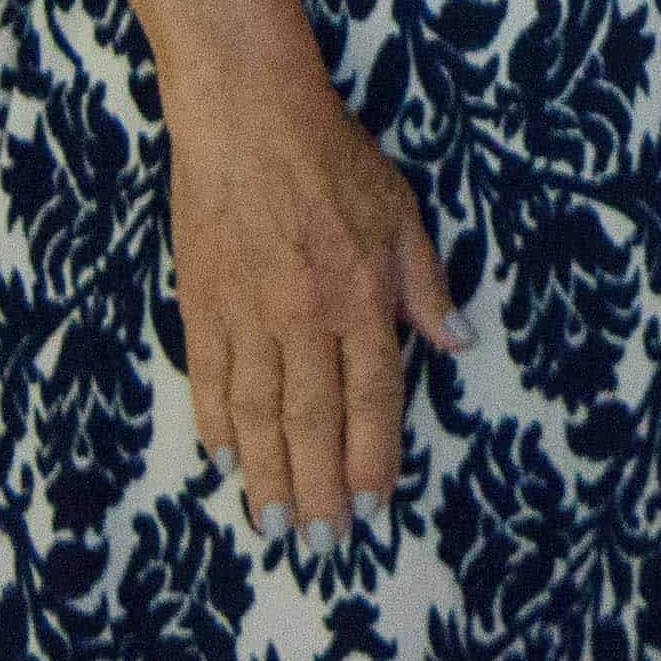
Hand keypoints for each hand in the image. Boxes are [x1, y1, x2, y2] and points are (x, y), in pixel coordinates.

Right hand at [157, 49, 463, 539]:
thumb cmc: (333, 158)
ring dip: (267, 476)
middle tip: (324, 543)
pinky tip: (228, 462)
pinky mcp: (202, 306)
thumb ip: (425, 284)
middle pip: (314, 422)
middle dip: (319, 490)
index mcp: (362, 293)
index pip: (374, 394)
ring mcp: (248, 315)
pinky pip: (212, 382)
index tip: (375, 504)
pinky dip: (218, 427)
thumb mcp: (401, 211)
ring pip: (259, 416)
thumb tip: (457, 343)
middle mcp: (306, 315)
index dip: (374, 456)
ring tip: (273, 526)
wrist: (248, 117)